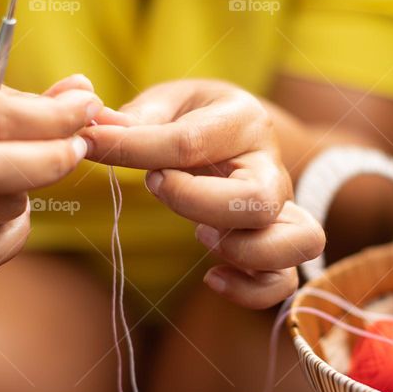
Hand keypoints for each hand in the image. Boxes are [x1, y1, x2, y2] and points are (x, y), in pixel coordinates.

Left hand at [83, 79, 324, 307]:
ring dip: (240, 248)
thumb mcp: (170, 101)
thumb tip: (96, 129)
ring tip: (200, 233)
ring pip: (297, 241)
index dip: (136, 148)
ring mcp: (282, 210)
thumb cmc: (199, 116)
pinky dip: (250, 290)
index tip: (95, 143)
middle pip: (258, 200)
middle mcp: (271, 167)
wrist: (240, 132)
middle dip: (196, 203)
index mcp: (244, 120)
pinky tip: (212, 277)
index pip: (192, 142)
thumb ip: (138, 118)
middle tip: (157, 185)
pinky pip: (283, 282)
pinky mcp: (277, 245)